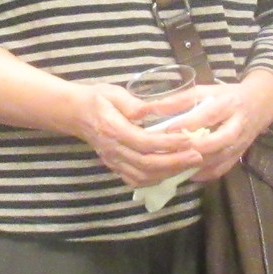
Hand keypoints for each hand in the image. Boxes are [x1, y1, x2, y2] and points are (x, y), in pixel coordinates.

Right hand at [72, 80, 206, 189]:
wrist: (75, 113)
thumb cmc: (96, 99)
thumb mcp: (114, 92)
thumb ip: (133, 103)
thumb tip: (152, 111)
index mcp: (113, 129)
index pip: (144, 142)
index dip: (168, 143)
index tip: (188, 139)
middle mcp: (113, 149)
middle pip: (147, 164)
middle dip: (175, 162)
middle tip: (198, 156)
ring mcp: (113, 161)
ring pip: (143, 176)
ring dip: (169, 173)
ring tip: (189, 164)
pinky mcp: (115, 167)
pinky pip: (136, 180)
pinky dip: (155, 180)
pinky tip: (171, 172)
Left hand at [178, 71, 272, 183]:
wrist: (259, 105)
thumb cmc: (227, 96)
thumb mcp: (206, 91)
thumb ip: (180, 100)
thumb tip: (152, 108)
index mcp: (229, 105)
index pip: (209, 115)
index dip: (189, 123)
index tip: (168, 128)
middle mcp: (237, 126)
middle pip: (218, 141)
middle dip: (195, 147)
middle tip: (172, 150)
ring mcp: (240, 144)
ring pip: (219, 158)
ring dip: (196, 163)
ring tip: (175, 163)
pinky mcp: (238, 156)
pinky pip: (221, 169)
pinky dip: (203, 173)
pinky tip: (187, 172)